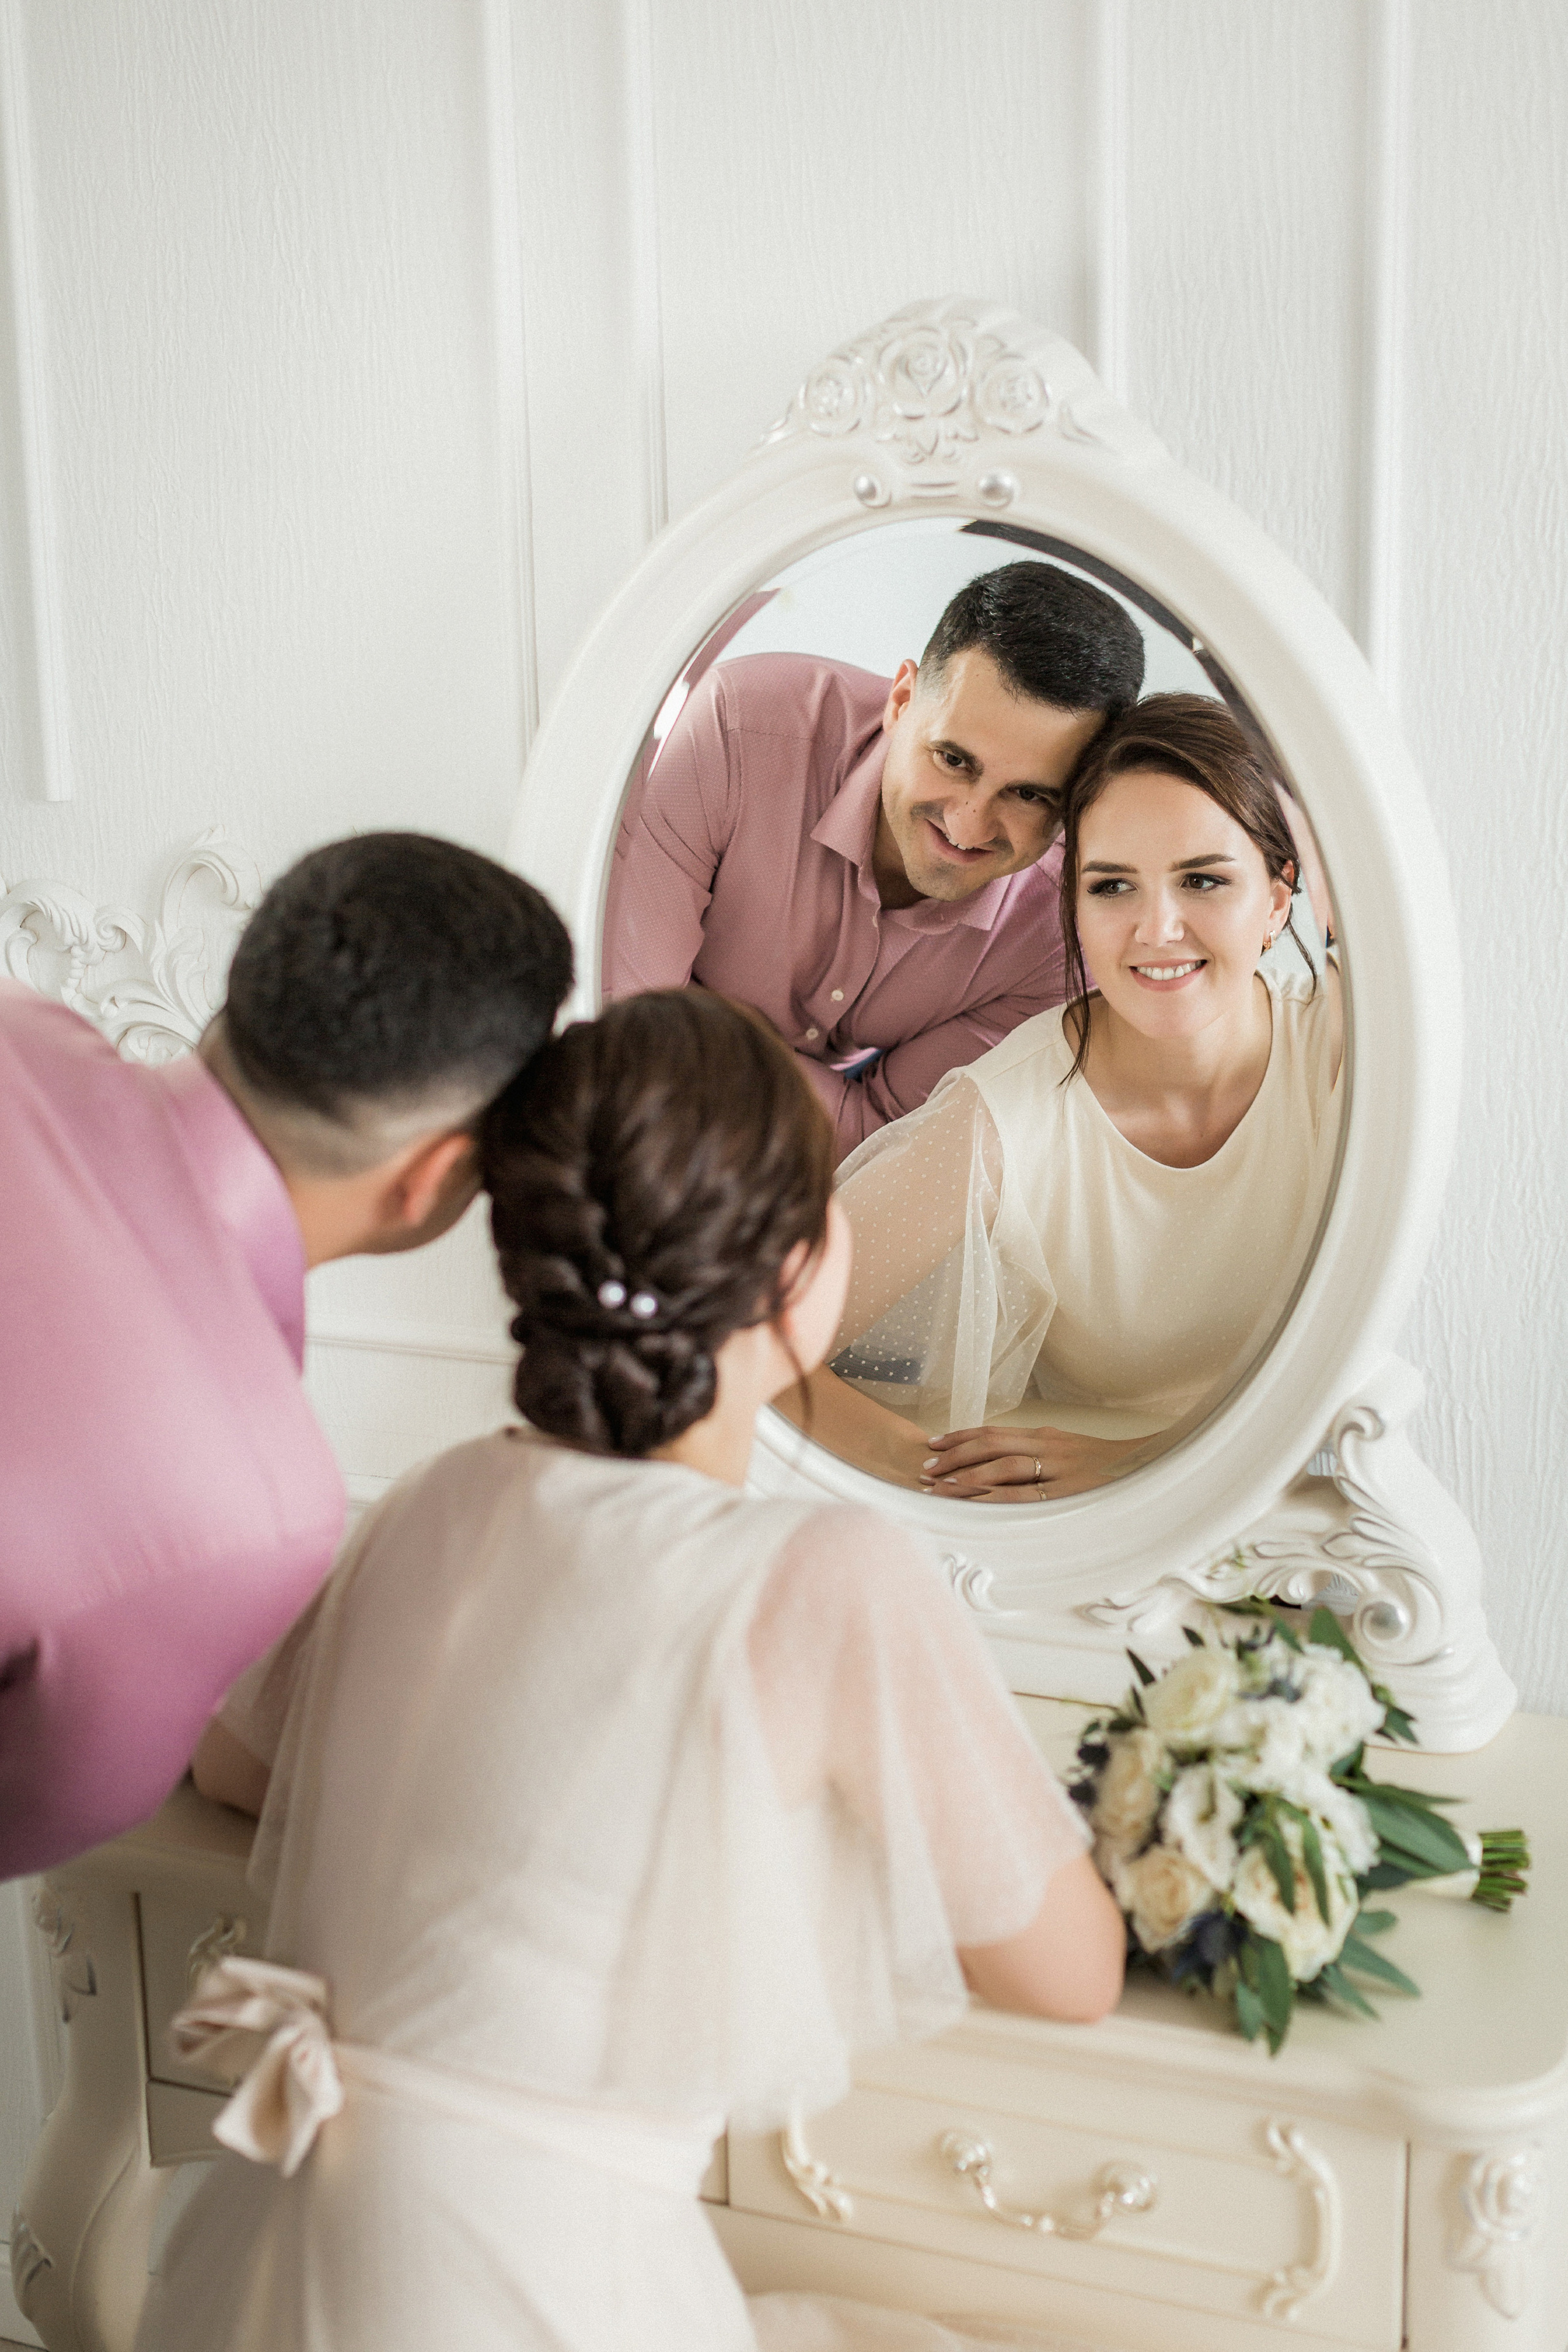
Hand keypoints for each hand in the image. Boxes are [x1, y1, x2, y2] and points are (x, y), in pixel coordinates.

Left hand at [920, 1423, 1152, 1501]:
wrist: (1154, 1468)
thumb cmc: (1110, 1467)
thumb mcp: (1072, 1452)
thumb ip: (1040, 1453)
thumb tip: (1002, 1462)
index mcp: (1048, 1436)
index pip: (995, 1431)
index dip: (960, 1437)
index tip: (932, 1442)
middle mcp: (1050, 1447)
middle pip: (991, 1445)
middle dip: (954, 1456)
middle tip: (923, 1468)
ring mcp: (1060, 1470)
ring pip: (1002, 1468)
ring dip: (965, 1478)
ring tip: (936, 1489)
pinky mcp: (1070, 1494)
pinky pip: (1023, 1498)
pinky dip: (993, 1500)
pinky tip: (971, 1506)